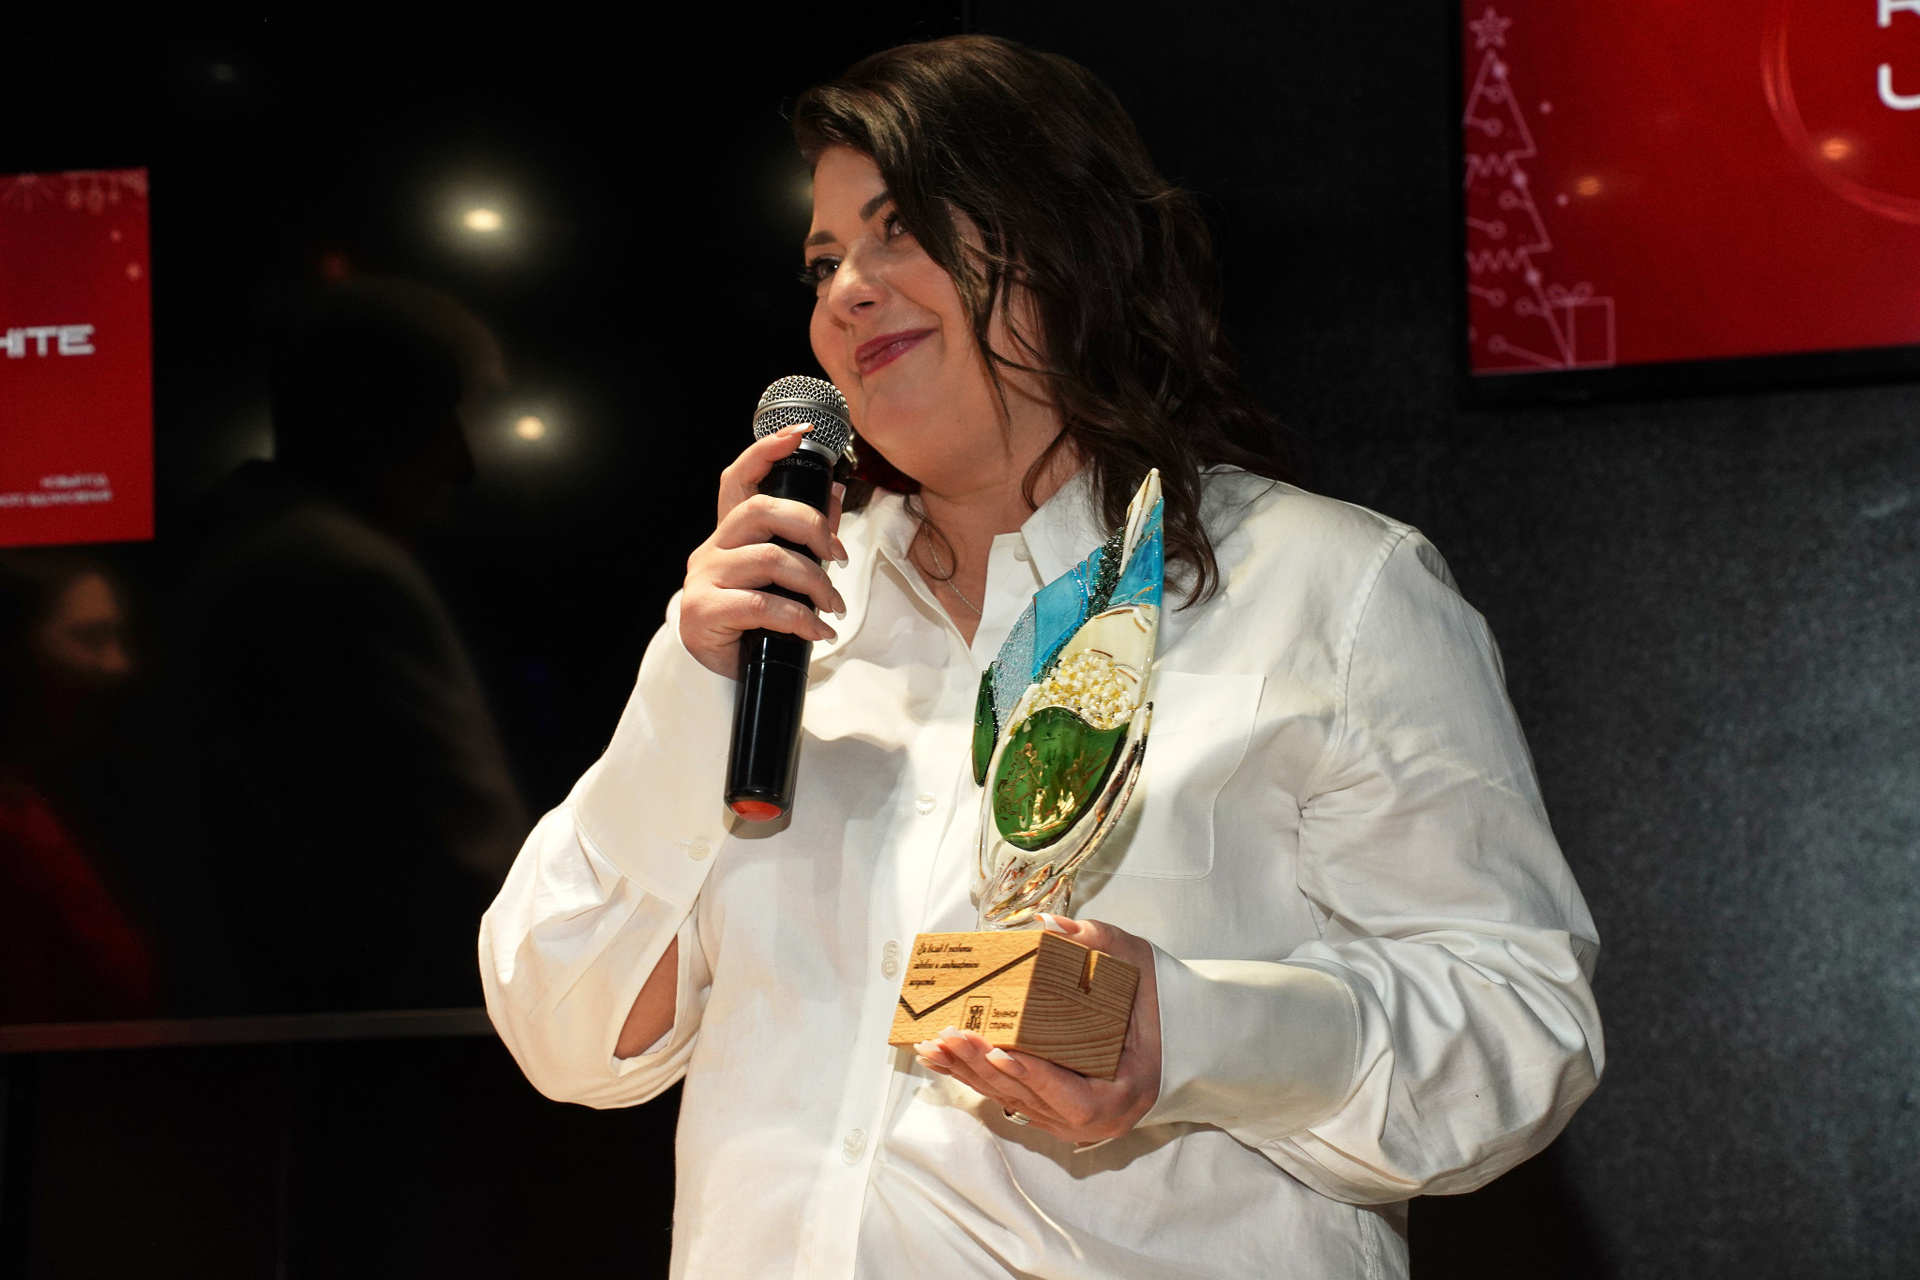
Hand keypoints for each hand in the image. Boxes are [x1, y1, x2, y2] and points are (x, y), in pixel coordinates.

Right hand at [681, 425, 849, 677]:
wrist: (720, 675)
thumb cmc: (752, 623)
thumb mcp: (781, 577)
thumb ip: (803, 537)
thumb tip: (835, 494)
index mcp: (729, 536)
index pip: (738, 479)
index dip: (765, 451)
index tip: (798, 434)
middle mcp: (712, 549)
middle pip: (762, 511)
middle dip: (811, 527)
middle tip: (838, 557)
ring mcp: (704, 578)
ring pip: (769, 559)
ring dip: (815, 582)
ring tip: (834, 606)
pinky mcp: (703, 610)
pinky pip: (763, 605)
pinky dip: (800, 618)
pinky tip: (817, 632)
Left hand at [913, 915, 1161, 1145]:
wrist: (1179, 1032)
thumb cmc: (1161, 1002)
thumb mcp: (1139, 964)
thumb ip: (1101, 942)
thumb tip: (1051, 926)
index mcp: (1124, 1093)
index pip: (1076, 1099)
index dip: (1036, 1078)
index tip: (1002, 1052)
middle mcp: (1097, 1120)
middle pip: (1031, 1099)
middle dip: (983, 1069)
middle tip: (950, 1036)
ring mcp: (1071, 1120)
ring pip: (1013, 1100)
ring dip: (969, 1074)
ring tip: (933, 1045)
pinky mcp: (1053, 1109)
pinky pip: (1010, 1095)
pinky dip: (975, 1075)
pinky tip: (944, 1057)